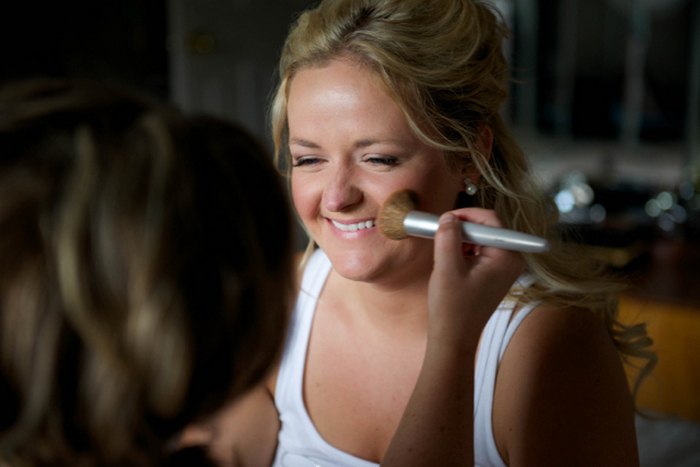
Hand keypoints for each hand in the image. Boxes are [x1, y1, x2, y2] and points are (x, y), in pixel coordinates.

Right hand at [428, 208, 525, 347]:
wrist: (453, 337)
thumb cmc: (452, 308)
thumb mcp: (446, 268)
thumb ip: (448, 237)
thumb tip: (449, 217)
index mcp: (507, 257)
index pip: (490, 220)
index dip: (465, 215)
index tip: (444, 220)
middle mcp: (512, 259)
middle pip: (486, 228)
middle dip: (462, 229)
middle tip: (440, 236)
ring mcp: (505, 267)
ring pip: (481, 238)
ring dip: (461, 240)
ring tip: (444, 255)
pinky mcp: (495, 273)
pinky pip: (480, 250)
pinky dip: (464, 251)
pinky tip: (451, 263)